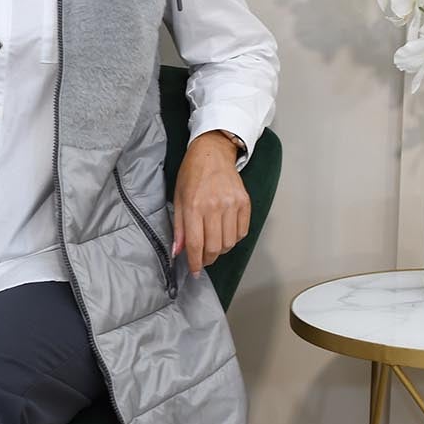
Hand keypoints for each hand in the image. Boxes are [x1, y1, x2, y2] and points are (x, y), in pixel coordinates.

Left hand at [171, 132, 251, 274]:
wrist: (213, 152)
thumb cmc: (192, 174)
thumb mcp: (178, 198)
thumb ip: (179, 227)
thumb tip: (178, 252)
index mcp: (195, 206)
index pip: (196, 243)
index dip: (195, 262)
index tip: (194, 272)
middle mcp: (215, 206)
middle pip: (215, 247)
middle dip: (208, 259)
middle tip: (203, 259)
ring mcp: (232, 204)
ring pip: (230, 243)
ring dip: (221, 250)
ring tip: (213, 244)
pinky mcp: (245, 202)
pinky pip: (242, 232)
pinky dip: (234, 239)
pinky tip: (225, 233)